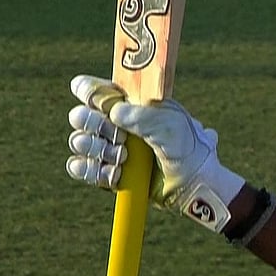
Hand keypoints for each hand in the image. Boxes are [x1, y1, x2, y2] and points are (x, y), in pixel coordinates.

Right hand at [66, 75, 245, 233]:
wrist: (195, 185)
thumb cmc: (188, 149)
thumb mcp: (171, 126)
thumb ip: (142, 116)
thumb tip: (114, 112)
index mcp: (133, 104)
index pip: (100, 91)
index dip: (89, 91)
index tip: (90, 98)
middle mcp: (118, 125)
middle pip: (82, 116)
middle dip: (93, 124)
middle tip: (118, 135)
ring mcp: (111, 149)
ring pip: (79, 142)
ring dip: (96, 149)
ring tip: (123, 158)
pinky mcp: (108, 174)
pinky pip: (81, 168)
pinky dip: (89, 170)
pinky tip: (113, 173)